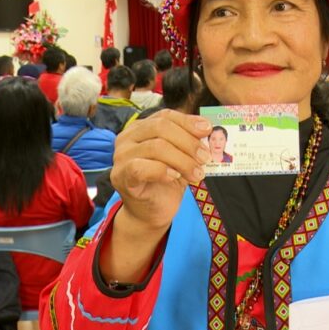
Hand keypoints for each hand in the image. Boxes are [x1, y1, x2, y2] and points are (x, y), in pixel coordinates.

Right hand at [110, 109, 211, 231]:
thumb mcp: (181, 158)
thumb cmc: (165, 183)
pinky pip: (141, 167)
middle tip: (205, 157)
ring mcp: (121, 157)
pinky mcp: (121, 176)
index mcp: (140, 128)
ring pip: (156, 147)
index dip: (188, 121)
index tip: (207, 130)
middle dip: (188, 142)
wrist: (151, 213)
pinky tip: (175, 177)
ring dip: (182, 160)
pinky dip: (162, 170)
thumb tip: (207, 129)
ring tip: (197, 174)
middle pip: (160, 127)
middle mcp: (127, 138)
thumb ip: (189, 142)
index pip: (165, 116)